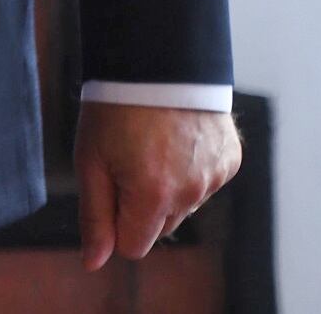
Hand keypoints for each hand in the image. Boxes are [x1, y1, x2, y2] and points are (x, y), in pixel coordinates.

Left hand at [76, 100, 240, 268]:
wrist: (157, 59)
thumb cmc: (115, 109)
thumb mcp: (90, 160)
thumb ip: (94, 216)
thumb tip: (94, 262)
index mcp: (153, 196)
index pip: (133, 246)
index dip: (115, 224)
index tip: (107, 189)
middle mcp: (191, 193)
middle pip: (159, 227)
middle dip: (139, 206)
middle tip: (125, 159)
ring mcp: (215, 178)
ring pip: (183, 206)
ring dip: (166, 187)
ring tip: (150, 143)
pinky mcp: (230, 161)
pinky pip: (204, 183)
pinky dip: (189, 170)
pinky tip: (174, 138)